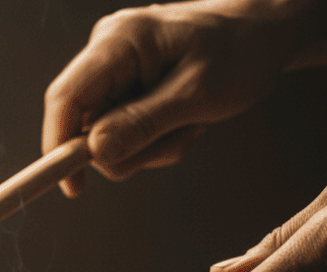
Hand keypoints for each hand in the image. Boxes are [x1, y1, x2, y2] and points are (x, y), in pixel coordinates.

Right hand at [43, 0, 312, 196]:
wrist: (267, 31)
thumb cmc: (243, 49)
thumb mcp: (198, 93)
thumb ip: (144, 122)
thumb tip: (95, 152)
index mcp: (119, 41)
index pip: (65, 98)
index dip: (59, 145)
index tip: (73, 186)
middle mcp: (107, 52)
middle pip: (85, 123)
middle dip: (127, 147)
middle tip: (176, 140)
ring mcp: (115, 69)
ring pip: (105, 135)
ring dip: (147, 146)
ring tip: (188, 126)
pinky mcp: (125, 86)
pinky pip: (122, 130)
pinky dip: (153, 139)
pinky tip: (183, 122)